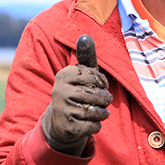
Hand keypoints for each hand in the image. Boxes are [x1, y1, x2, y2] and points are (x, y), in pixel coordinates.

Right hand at [41, 35, 112, 154]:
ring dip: (102, 113)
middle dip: (105, 100)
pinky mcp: (67, 127)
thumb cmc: (76, 92)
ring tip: (99, 111)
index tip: (99, 85)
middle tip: (104, 101)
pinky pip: (93, 126)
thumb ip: (85, 57)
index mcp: (64, 75)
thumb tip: (84, 37)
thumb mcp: (80, 75)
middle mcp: (59, 91)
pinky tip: (89, 122)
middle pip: (97, 96)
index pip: (96, 78)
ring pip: (96, 112)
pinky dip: (96, 125)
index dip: (103, 83)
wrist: (60, 121)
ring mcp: (62, 110)